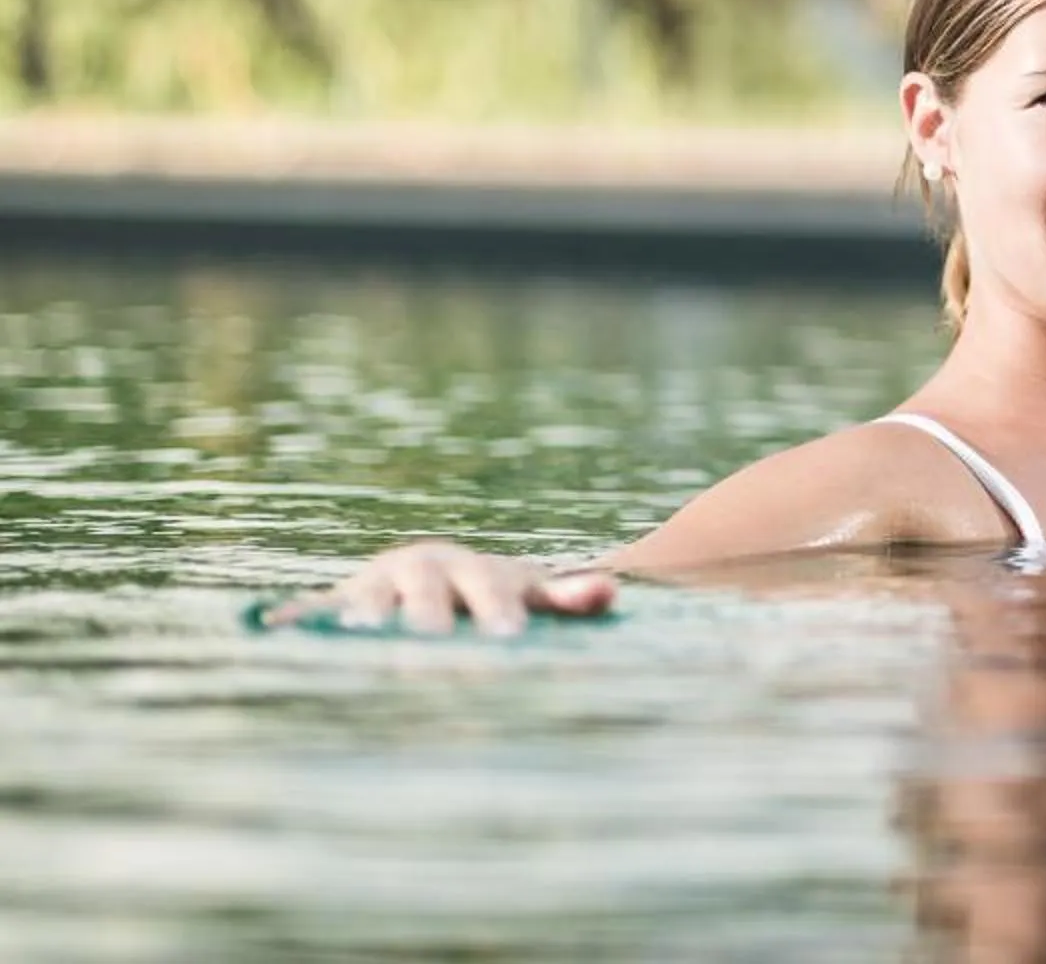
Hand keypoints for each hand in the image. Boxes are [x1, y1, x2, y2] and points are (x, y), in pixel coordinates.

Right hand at [255, 539, 617, 635]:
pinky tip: (270, 633)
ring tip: (360, 644)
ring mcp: (371, 588)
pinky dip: (289, 621)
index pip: (488, 586)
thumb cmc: (492, 598)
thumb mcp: (530, 596)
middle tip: (433, 643)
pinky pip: (308, 614)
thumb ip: (568, 597)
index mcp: (470, 568)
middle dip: (429, 616)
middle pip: (424, 593)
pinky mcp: (330, 608)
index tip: (509, 635)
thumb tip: (609, 591)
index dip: (498, 608)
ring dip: (362, 618)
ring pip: (368, 602)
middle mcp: (417, 571)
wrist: (434, 577)